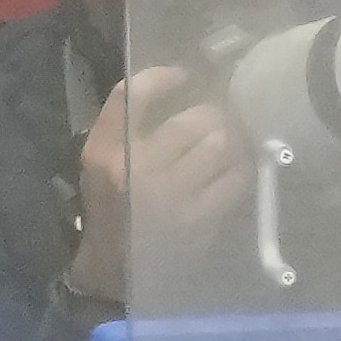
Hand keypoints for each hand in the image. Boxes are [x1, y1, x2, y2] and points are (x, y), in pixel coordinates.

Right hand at [65, 66, 249, 297]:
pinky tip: (234, 170)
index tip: (182, 76)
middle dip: (213, 115)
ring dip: (231, 139)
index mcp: (106, 152)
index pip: (134, 94)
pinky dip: (240, 170)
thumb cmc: (111, 204)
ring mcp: (172, 197)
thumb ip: (126, 122)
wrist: (114, 265)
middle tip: (217, 119)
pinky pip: (236, 180)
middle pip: (194, 120)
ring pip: (222, 145)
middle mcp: (138, 170)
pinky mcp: (199, 220)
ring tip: (229, 141)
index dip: (163, 77)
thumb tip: (177, 81)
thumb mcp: (101, 160)